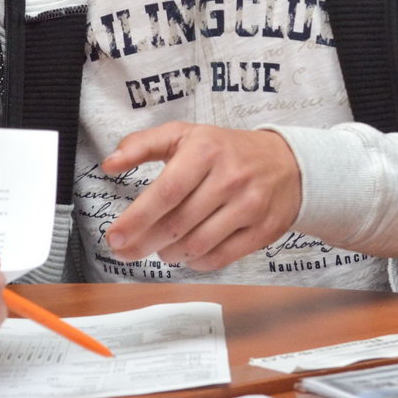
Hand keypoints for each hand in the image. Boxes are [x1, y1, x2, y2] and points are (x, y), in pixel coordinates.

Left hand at [101, 122, 301, 271]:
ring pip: (197, 244)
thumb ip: (142, 145)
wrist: (287, 163)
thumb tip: (110, 163)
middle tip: (125, 250)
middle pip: (178, 223)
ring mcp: (249, 206)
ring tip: (159, 248)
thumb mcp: (184, 135)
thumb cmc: (225, 149)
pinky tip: (186, 254)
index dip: (137, 218)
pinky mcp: (263, 230)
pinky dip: (196, 262)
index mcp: (205, 151)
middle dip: (144, 242)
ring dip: (169, 253)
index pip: (166, 191)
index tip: (115, 235)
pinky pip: (220, 257)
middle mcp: (228, 178)